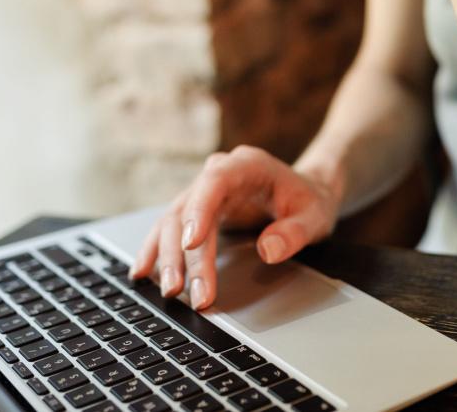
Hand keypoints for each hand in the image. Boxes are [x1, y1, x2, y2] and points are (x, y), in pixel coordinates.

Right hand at [129, 145, 340, 309]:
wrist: (305, 191)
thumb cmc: (308, 201)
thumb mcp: (314, 216)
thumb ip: (295, 232)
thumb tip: (269, 250)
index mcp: (247, 165)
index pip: (215, 180)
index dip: (200, 210)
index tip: (193, 243)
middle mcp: (219, 173)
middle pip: (188, 208)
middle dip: (185, 253)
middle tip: (190, 292)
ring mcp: (203, 191)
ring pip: (172, 221)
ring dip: (167, 256)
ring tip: (168, 290)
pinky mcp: (196, 210)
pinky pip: (169, 228)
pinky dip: (156, 250)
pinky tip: (142, 272)